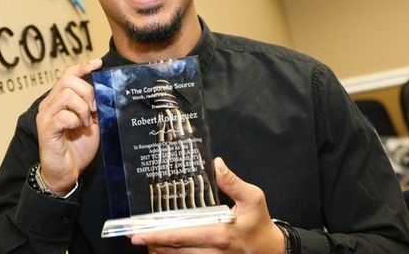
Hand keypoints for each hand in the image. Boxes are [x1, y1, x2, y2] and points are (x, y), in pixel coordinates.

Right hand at [36, 58, 102, 194]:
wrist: (66, 173)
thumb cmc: (77, 148)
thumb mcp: (92, 123)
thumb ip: (95, 107)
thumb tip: (107, 93)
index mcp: (59, 100)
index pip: (68, 75)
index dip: (82, 67)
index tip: (98, 64)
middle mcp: (49, 105)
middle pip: (67, 81)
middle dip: (87, 92)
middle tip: (94, 110)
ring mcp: (46, 116)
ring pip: (66, 95)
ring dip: (82, 108)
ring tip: (86, 123)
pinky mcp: (46, 129)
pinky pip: (62, 115)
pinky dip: (74, 120)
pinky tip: (78, 128)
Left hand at [130, 157, 284, 253]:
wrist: (273, 250)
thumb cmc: (260, 224)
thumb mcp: (253, 199)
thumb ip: (232, 182)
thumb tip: (216, 164)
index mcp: (220, 234)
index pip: (182, 236)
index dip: (158, 235)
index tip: (139, 234)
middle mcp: (213, 251)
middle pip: (175, 250)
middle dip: (153, 243)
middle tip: (135, 235)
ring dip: (161, 250)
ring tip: (146, 240)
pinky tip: (164, 247)